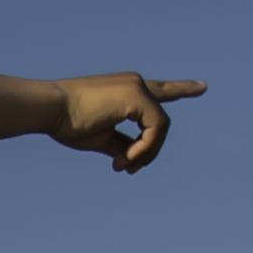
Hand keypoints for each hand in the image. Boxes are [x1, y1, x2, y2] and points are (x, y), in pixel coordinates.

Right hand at [48, 76, 202, 173]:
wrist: (49, 108)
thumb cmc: (67, 121)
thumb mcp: (100, 137)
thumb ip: (122, 144)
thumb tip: (134, 159)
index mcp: (126, 90)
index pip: (160, 91)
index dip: (181, 90)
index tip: (202, 88)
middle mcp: (136, 83)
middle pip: (160, 122)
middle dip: (150, 150)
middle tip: (126, 169)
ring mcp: (138, 87)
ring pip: (161, 127)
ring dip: (146, 152)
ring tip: (123, 165)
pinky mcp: (137, 95)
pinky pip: (156, 128)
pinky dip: (145, 148)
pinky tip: (126, 159)